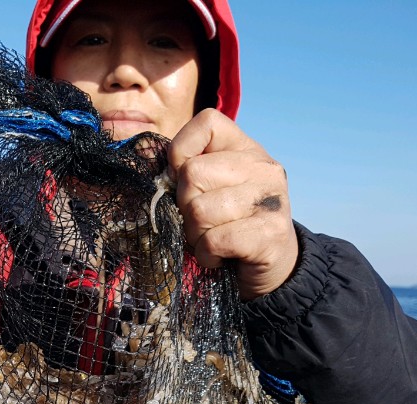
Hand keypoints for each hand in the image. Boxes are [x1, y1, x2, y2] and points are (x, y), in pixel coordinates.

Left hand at [166, 109, 298, 299]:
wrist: (271, 268)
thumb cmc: (228, 226)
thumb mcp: (209, 189)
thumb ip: (185, 170)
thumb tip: (145, 157)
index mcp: (246, 149)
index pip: (206, 123)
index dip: (181, 152)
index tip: (185, 182)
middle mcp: (263, 168)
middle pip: (192, 173)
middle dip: (184, 207)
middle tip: (201, 222)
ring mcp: (270, 199)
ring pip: (199, 211)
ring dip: (195, 235)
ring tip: (211, 239)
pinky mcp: (270, 234)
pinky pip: (214, 240)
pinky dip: (207, 255)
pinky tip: (220, 256)